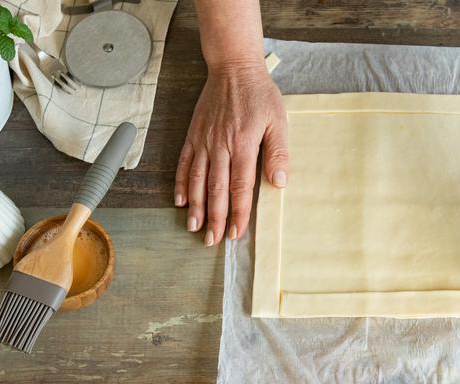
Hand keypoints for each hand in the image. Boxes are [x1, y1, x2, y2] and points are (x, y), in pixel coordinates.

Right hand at [174, 62, 287, 245]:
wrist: (233, 68)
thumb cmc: (260, 94)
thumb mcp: (278, 121)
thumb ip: (277, 153)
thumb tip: (279, 182)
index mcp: (243, 144)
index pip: (241, 187)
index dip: (238, 212)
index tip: (237, 233)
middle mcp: (220, 146)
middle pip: (217, 189)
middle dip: (215, 218)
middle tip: (213, 240)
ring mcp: (204, 141)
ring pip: (197, 180)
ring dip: (196, 207)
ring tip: (195, 228)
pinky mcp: (193, 134)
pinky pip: (184, 163)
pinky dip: (181, 184)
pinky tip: (181, 201)